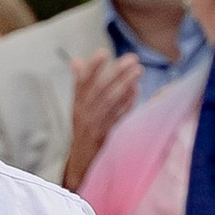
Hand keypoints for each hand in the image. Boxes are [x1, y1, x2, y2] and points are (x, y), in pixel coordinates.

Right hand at [63, 49, 140, 193]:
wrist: (81, 161)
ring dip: (124, 85)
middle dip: (115, 73)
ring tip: (137, 71)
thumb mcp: (78, 107)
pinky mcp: (104, 135)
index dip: (92, 68)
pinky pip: (116, 117)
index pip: (82, 82)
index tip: (103, 53)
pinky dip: (126, 103)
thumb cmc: (84, 130)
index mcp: (77, 104)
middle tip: (131, 59)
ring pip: (109, 101)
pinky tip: (136, 91)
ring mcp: (94, 125)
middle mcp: (83, 113)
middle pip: (99, 90)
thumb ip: (80, 84)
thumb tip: (77, 61)